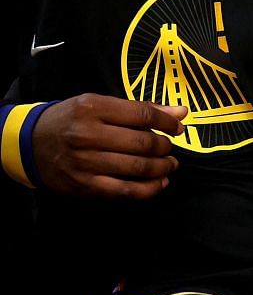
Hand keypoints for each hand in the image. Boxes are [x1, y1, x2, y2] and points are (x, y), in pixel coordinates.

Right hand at [31, 95, 183, 197]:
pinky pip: (125, 190)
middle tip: (170, 148)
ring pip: (137, 168)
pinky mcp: (84, 185)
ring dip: (162, 168)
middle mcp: (88, 135)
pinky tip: (159, 183)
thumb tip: (181, 112)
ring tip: (169, 164)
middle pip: (142, 143)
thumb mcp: (99, 104)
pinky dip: (148, 189)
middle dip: (164, 147)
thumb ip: (140, 109)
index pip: (143, 115)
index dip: (167, 122)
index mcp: (93, 108)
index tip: (177, 127)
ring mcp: (85, 162)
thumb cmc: (71, 120)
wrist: (29, 144)